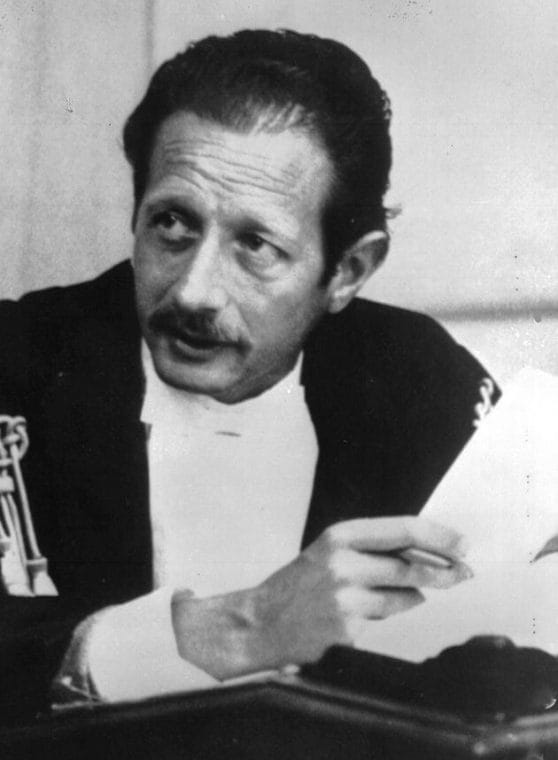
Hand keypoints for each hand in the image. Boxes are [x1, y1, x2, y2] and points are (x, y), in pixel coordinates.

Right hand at [172, 516, 470, 678]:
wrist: (260, 623)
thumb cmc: (299, 585)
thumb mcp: (330, 551)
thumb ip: (373, 548)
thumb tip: (428, 551)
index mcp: (339, 536)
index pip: (403, 529)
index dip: (440, 536)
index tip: (463, 543)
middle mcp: (343, 563)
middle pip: (411, 564)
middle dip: (444, 570)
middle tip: (464, 573)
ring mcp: (346, 598)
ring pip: (405, 595)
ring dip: (414, 594)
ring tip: (402, 592)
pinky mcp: (348, 630)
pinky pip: (388, 619)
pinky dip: (390, 613)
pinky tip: (369, 611)